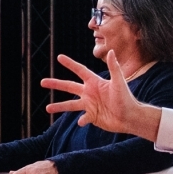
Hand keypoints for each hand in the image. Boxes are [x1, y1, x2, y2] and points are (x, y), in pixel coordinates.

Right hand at [42, 51, 158, 139]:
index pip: (79, 71)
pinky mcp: (92, 116)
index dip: (70, 64)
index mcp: (94, 82)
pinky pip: (83, 118)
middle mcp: (89, 92)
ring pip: (70, 104)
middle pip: (69, 86)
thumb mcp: (119, 82)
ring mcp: (89, 105)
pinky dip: (81, 120)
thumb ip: (114, 68)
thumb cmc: (126, 98)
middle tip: (42, 82)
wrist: (130, 117)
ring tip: (47, 108)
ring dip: (59, 106)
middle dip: (56, 84)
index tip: (59, 57)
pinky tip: (80, 122)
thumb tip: (111, 51)